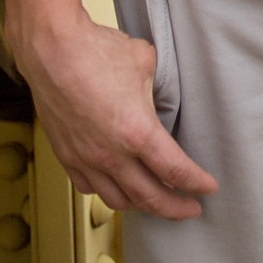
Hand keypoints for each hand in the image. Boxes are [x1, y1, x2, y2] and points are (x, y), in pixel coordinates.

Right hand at [11, 9, 218, 218]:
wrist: (52, 52)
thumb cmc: (97, 52)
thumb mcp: (146, 64)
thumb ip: (158, 89)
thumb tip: (162, 97)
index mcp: (137, 131)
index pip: (174, 169)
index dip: (196, 183)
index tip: (209, 189)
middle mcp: (110, 153)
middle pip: (149, 196)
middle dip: (174, 208)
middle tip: (190, 211)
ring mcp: (86, 158)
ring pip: (117, 199)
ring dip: (141, 205)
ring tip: (157, 203)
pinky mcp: (66, 157)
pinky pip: (90, 187)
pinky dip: (109, 194)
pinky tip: (119, 189)